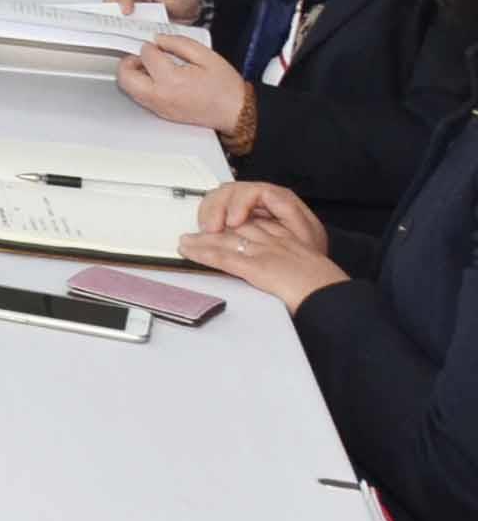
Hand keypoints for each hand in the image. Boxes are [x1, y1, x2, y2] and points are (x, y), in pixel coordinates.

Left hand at [116, 33, 248, 131]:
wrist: (237, 112)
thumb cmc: (226, 88)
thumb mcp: (206, 56)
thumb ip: (179, 43)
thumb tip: (160, 39)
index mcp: (172, 80)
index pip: (145, 56)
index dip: (150, 45)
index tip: (157, 44)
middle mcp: (160, 96)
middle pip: (125, 77)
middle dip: (129, 61)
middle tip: (143, 55)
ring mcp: (159, 107)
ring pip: (129, 90)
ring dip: (134, 74)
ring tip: (151, 66)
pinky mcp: (161, 114)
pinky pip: (141, 98)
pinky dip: (142, 86)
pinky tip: (158, 79)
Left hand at [180, 183, 345, 309]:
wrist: (334, 296)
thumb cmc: (329, 290)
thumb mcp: (317, 274)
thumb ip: (301, 272)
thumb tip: (295, 283)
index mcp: (292, 242)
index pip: (261, 225)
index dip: (241, 224)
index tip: (228, 223)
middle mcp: (276, 243)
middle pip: (241, 229)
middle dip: (218, 228)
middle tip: (200, 228)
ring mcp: (265, 253)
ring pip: (227, 240)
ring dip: (202, 240)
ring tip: (186, 241)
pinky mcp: (256, 267)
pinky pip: (223, 257)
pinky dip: (203, 253)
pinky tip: (189, 251)